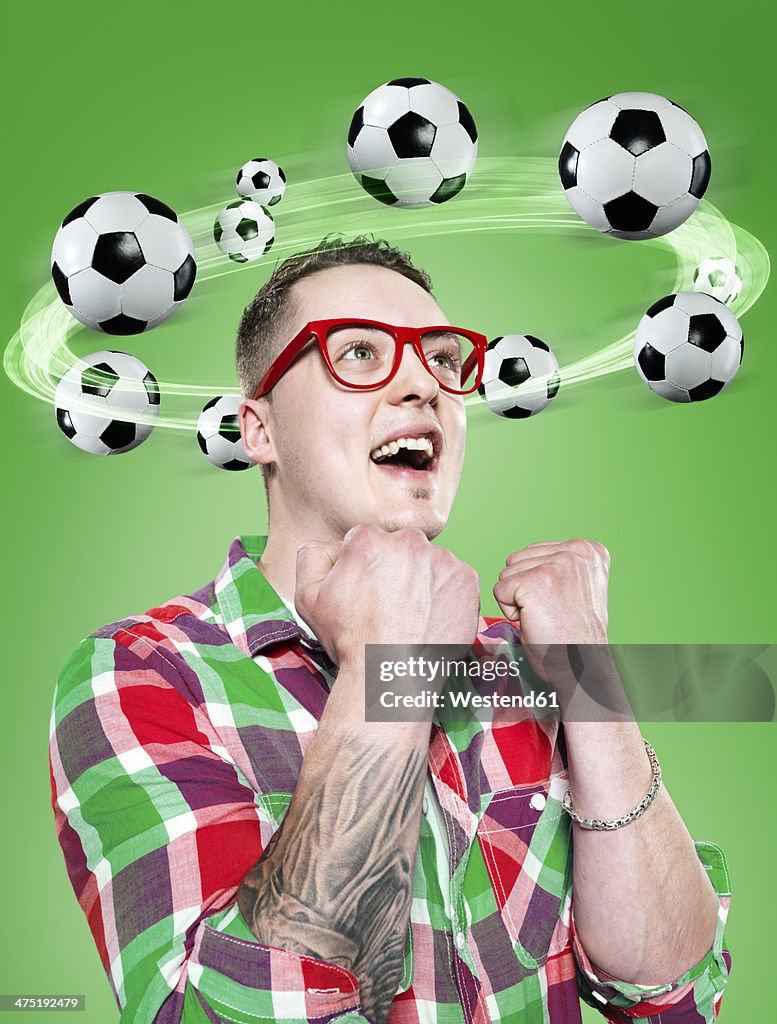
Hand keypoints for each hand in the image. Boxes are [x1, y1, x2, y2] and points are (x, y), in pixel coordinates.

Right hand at [295, 524, 480, 669]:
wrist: (391, 677)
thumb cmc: (350, 641)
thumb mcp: (308, 598)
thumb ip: (312, 557)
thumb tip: (332, 545)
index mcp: (369, 540)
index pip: (367, 539)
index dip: (364, 566)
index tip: (368, 592)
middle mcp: (408, 541)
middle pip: (400, 546)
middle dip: (395, 568)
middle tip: (389, 604)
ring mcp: (442, 559)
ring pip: (429, 560)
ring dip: (422, 578)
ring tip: (411, 613)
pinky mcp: (466, 579)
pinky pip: (454, 577)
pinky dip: (445, 592)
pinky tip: (431, 615)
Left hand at [492, 539, 610, 688]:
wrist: (581, 667)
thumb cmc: (574, 634)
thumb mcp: (577, 586)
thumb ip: (558, 563)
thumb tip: (527, 555)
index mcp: (588, 549)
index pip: (533, 552)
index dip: (537, 582)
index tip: (561, 603)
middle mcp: (577, 551)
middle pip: (517, 559)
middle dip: (524, 588)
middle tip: (551, 611)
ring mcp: (557, 565)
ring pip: (506, 574)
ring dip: (517, 599)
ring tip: (544, 616)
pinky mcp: (536, 582)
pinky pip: (499, 590)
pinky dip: (509, 612)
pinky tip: (534, 621)